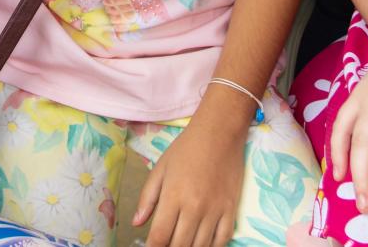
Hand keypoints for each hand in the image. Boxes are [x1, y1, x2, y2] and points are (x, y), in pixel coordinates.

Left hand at [133, 117, 245, 246]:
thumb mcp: (161, 168)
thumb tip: (136, 223)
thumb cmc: (187, 148)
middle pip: (179, 246)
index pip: (159, 237)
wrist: (220, 132)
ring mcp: (215, 211)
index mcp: (173, 196)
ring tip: (181, 243)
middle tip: (165, 245)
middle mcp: (194, 208)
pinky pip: (222, 240)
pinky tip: (202, 244)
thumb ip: (147, 197)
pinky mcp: (232, 210)